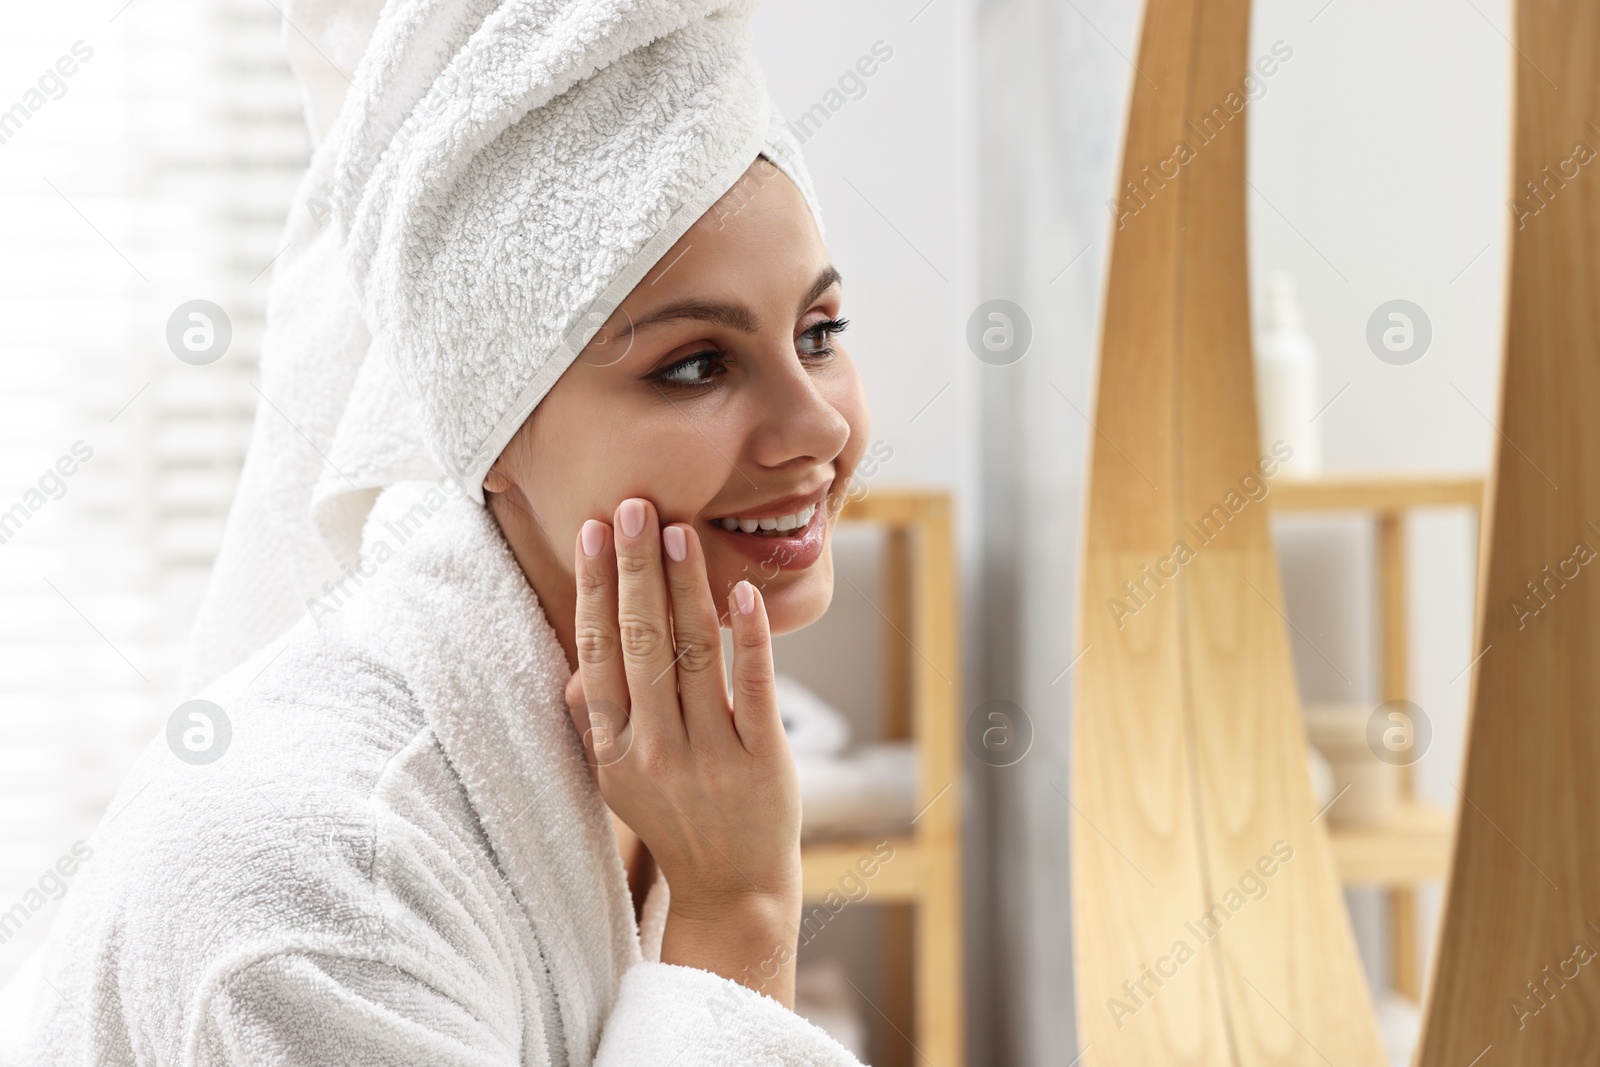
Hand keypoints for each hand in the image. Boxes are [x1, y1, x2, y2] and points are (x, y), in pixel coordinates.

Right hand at [568, 497, 802, 1003]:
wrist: (731, 887)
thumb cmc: (671, 817)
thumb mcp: (614, 778)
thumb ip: (593, 719)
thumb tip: (574, 661)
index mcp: (612, 749)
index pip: (597, 652)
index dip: (594, 588)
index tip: (592, 532)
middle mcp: (654, 751)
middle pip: (641, 643)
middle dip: (635, 569)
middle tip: (633, 507)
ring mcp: (711, 756)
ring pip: (692, 655)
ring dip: (685, 587)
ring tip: (678, 530)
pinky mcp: (764, 761)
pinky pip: (754, 688)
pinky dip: (747, 638)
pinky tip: (741, 592)